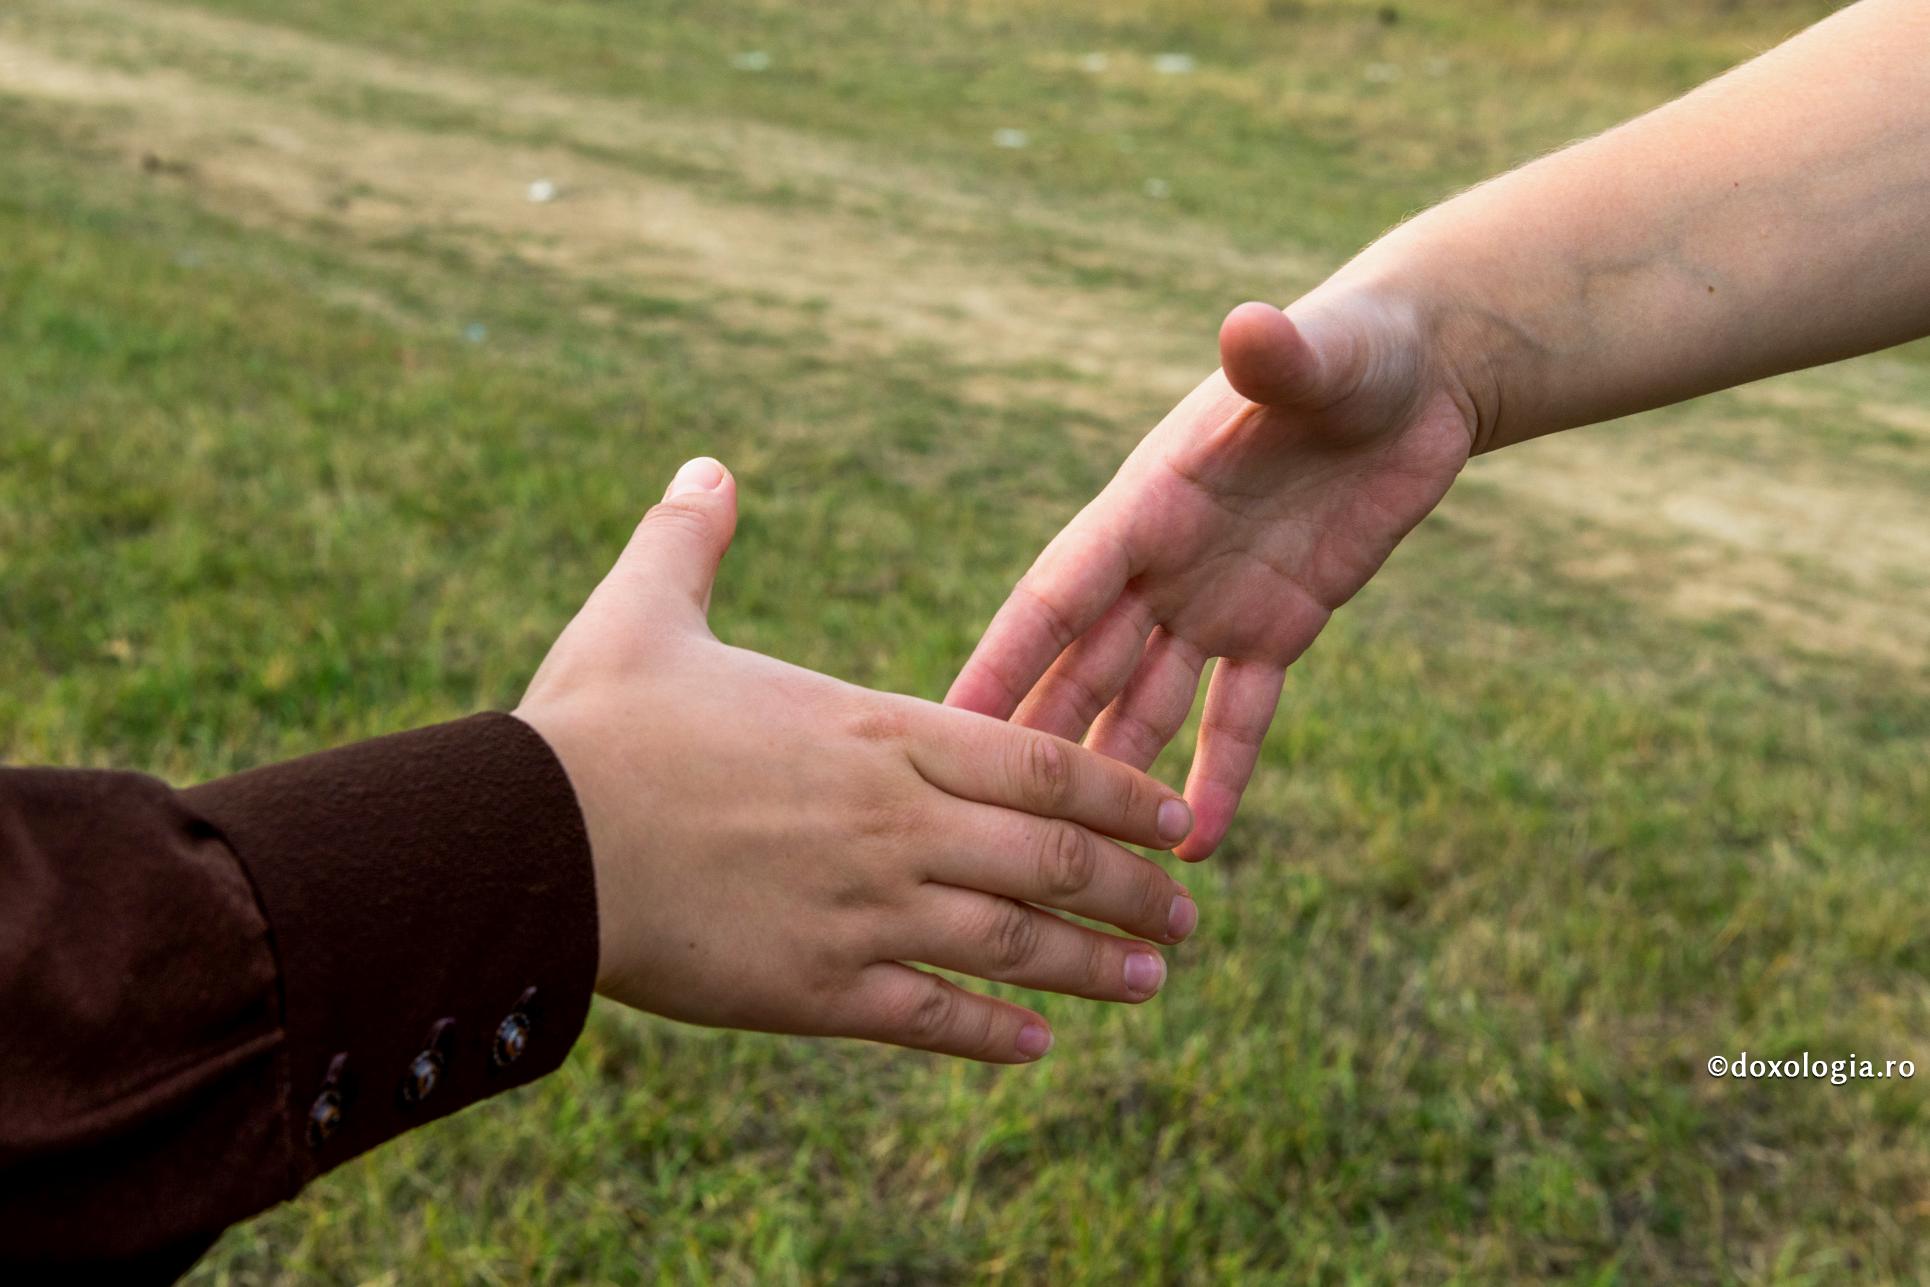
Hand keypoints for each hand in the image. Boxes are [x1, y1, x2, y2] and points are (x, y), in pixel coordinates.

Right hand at [515, 457, 1199, 1063]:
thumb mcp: (643, 609)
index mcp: (875, 731)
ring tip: (1151, 980)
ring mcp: (863, 912)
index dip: (1120, 794)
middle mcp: (893, 824)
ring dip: (1092, 966)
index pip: (1039, 763)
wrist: (528, 843)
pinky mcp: (815, 991)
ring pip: (1012, 946)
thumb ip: (692, 539)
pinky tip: (1037, 1045)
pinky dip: (991, 1032)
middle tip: (1185, 912)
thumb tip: (704, 465)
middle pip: (1053, 861)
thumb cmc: (589, 722)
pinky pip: (929, 1017)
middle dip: (1132, 889)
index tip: (1173, 817)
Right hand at [947, 287, 1475, 859]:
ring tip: (1073, 860)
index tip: (945, 719)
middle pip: (1085, 667)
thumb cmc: (1356, 347)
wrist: (1414, 376)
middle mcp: (1165, 562)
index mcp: (1151, 502)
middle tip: (977, 825)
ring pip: (1146, 703)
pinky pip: (1240, 714)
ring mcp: (1216, 601)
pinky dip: (1219, 774)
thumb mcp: (1320, 355)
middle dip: (1036, 742)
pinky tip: (1200, 846)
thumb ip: (1279, 356)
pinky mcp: (1280, 626)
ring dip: (1112, 775)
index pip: (1059, 593)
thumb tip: (1250, 328)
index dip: (1005, 658)